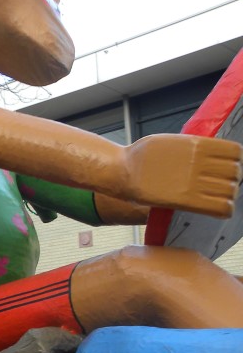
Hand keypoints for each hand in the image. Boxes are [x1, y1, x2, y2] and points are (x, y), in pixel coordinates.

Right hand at [125, 134, 242, 216]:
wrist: (122, 172)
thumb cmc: (140, 157)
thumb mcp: (171, 142)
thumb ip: (192, 147)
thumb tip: (209, 151)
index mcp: (198, 144)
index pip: (235, 153)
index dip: (233, 161)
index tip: (226, 166)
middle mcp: (200, 162)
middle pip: (235, 172)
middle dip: (231, 179)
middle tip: (221, 184)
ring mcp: (194, 182)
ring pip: (230, 191)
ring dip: (227, 195)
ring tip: (217, 197)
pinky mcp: (187, 200)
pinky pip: (221, 207)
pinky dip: (224, 210)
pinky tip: (218, 210)